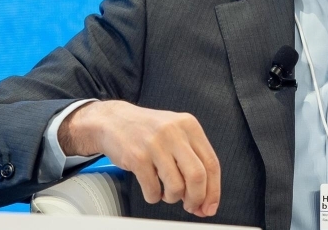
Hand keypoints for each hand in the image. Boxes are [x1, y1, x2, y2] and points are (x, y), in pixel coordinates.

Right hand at [59, 100, 220, 216]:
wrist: (113, 120)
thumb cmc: (147, 130)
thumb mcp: (176, 132)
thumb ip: (193, 159)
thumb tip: (206, 197)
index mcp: (189, 126)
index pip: (211, 163)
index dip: (213, 190)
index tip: (209, 206)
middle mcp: (174, 132)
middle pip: (197, 176)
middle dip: (196, 198)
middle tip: (191, 206)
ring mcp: (155, 144)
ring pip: (176, 186)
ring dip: (173, 198)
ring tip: (166, 193)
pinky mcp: (137, 157)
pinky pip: (152, 190)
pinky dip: (154, 197)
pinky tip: (152, 189)